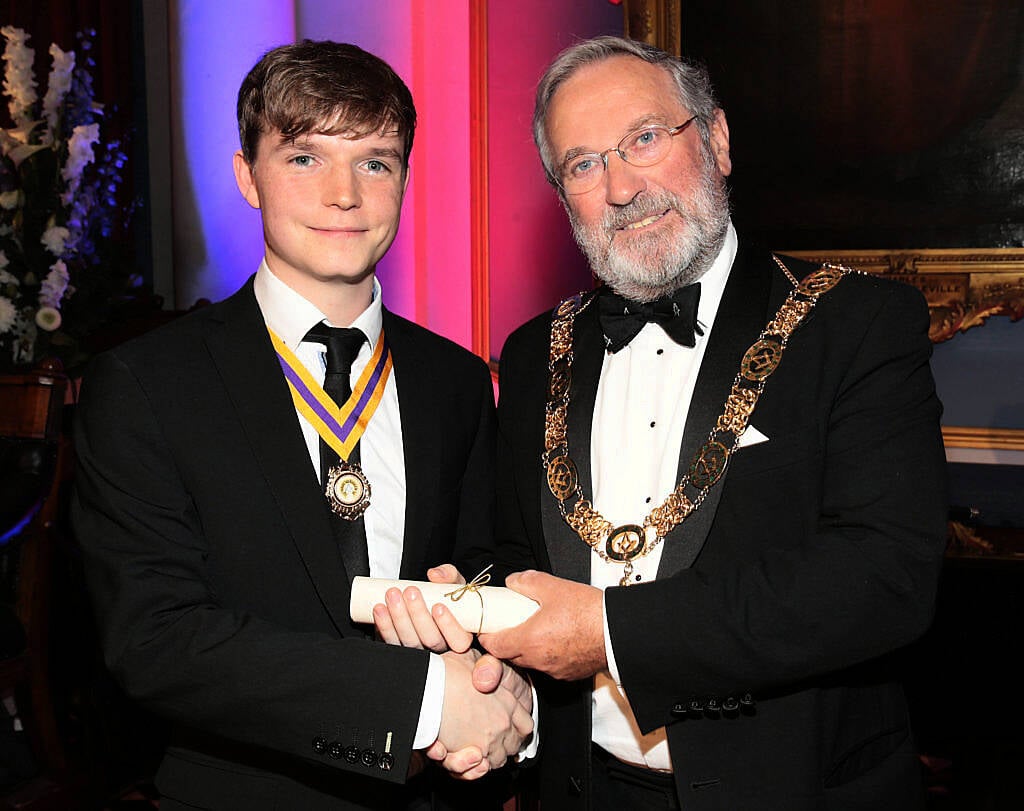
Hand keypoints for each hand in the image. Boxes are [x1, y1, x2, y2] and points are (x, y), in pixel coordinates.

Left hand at [373, 564, 473, 653]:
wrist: (428, 601)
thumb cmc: (447, 595)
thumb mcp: (455, 583)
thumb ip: (449, 575)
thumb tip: (434, 575)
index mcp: (460, 635)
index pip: (459, 640)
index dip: (449, 626)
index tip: (438, 606)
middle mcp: (441, 647)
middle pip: (431, 640)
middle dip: (418, 615)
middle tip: (410, 592)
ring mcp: (420, 652)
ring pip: (409, 642)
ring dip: (399, 618)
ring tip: (392, 595)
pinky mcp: (402, 650)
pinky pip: (392, 642)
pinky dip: (384, 625)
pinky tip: (379, 610)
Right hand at [434, 649, 533, 776]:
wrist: (427, 688)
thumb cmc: (445, 673)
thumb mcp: (470, 658)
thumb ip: (483, 667)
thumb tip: (484, 672)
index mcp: (507, 700)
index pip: (525, 725)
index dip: (517, 727)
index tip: (508, 728)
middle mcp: (502, 723)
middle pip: (514, 745)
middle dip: (503, 745)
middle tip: (488, 740)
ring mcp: (489, 740)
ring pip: (497, 760)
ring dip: (488, 757)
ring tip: (474, 749)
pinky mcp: (472, 754)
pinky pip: (479, 770)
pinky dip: (473, 768)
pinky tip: (467, 756)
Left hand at [479, 570, 605, 680]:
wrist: (619, 632)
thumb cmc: (589, 612)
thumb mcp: (554, 586)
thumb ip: (528, 582)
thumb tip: (513, 582)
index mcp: (529, 640)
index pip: (495, 645)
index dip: (487, 636)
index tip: (486, 628)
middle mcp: (539, 660)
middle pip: (511, 655)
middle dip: (507, 642)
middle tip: (510, 625)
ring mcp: (555, 670)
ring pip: (531, 661)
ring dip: (528, 649)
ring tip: (537, 629)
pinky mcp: (570, 674)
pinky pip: (550, 666)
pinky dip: (548, 655)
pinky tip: (558, 639)